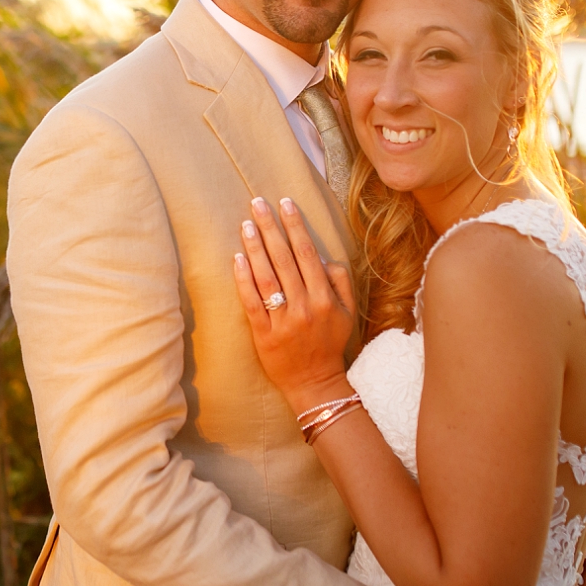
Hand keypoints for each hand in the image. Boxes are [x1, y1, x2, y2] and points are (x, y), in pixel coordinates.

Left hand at [231, 196, 355, 405]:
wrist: (315, 383)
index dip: (295, 226)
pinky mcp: (264, 335)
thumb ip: (340, 281)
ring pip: (267, 277)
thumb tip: (323, 255)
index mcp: (325, 298)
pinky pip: (251, 302)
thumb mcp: (348, 312)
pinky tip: (237, 258)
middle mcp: (305, 306)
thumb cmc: (330, 343)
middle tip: (258, 203)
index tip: (285, 203)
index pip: (307, 253)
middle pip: (284, 259)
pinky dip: (243, 280)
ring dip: (255, 248)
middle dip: (271, 228)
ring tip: (246, 224)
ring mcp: (283, 321)